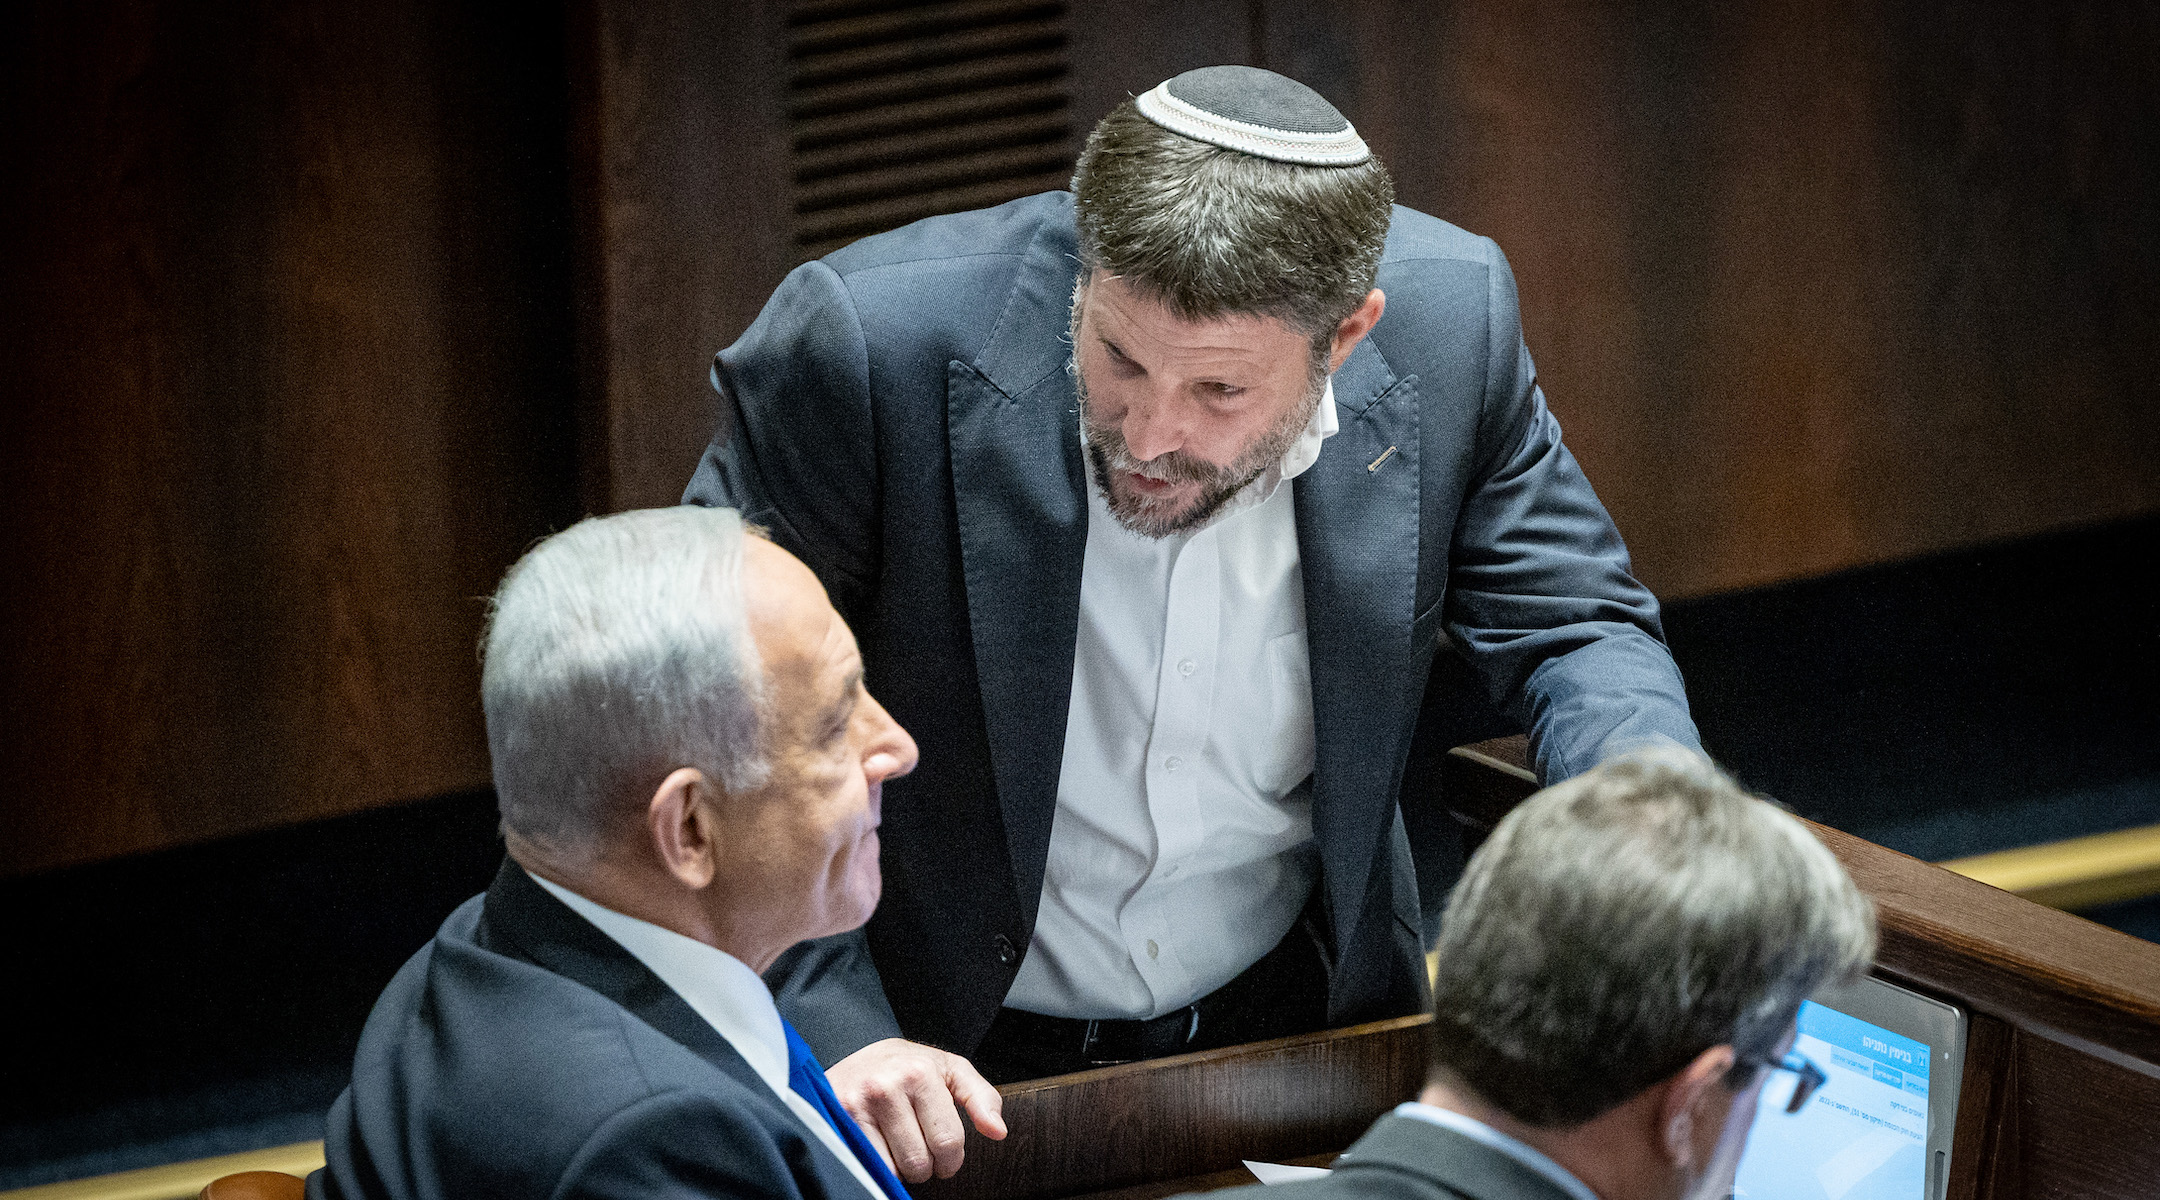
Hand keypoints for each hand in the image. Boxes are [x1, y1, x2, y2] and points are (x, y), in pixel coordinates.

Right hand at [824, 1037, 1006, 1181]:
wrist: (854, 1053)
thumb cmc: (907, 1066)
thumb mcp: (949, 1070)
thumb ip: (980, 1097)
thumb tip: (998, 1131)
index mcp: (920, 1073)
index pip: (948, 1142)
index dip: (951, 1160)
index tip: (946, 1156)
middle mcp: (886, 1086)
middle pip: (919, 1162)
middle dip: (926, 1167)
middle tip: (921, 1151)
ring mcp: (857, 1105)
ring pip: (892, 1170)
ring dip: (901, 1169)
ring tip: (900, 1148)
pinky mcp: (837, 1121)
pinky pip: (867, 1166)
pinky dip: (879, 1166)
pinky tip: (880, 1147)